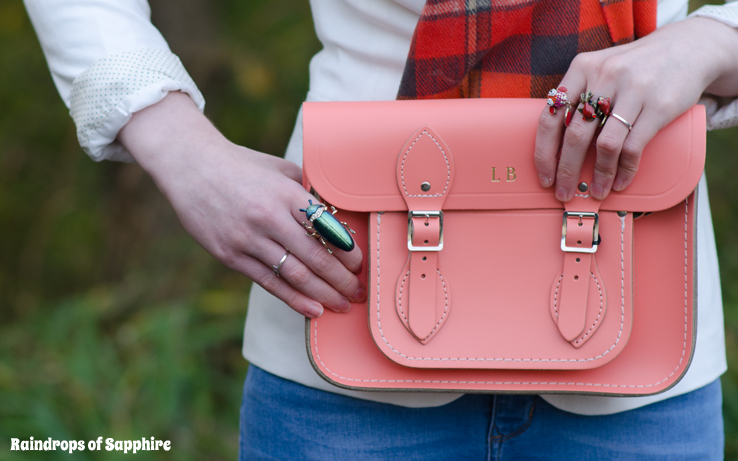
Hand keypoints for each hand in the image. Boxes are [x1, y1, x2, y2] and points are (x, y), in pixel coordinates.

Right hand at [118, 92, 365, 317]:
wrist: (190, 165)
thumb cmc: (242, 166)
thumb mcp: (280, 169)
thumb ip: (306, 191)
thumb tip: (335, 217)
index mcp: (287, 194)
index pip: (328, 230)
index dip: (349, 253)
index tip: (361, 265)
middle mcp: (269, 218)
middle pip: (316, 258)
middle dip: (343, 281)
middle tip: (360, 294)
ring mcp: (248, 239)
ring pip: (296, 275)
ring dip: (324, 294)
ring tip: (343, 306)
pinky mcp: (230, 255)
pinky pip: (269, 282)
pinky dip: (294, 299)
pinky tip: (314, 309)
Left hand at [535, 17, 737, 201]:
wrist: (687, 47)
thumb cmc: (634, 68)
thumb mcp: (600, 71)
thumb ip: (578, 98)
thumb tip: (556, 148)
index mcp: (581, 68)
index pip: (550, 117)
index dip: (543, 153)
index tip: (543, 177)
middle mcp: (604, 76)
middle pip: (575, 135)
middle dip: (566, 171)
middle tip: (564, 193)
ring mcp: (633, 90)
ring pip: (605, 144)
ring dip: (598, 174)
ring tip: (595, 192)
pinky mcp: (659, 105)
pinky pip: (633, 146)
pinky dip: (624, 170)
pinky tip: (620, 182)